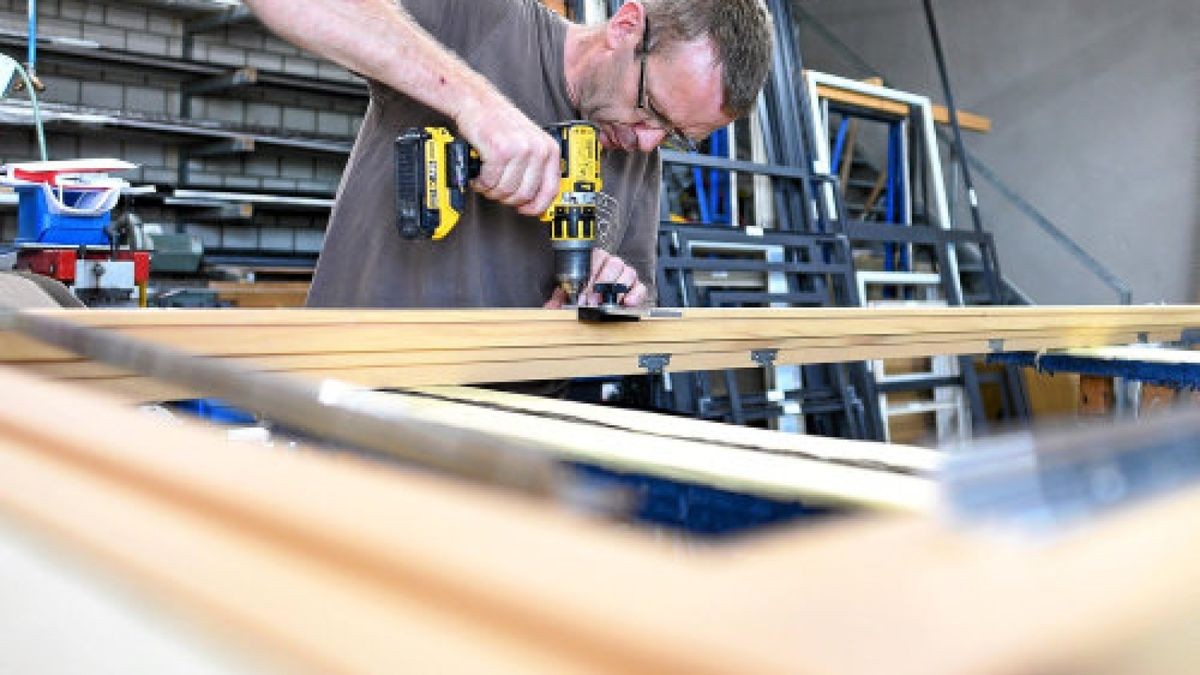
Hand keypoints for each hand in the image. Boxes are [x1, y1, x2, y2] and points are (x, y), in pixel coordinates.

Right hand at [455, 94, 560, 216]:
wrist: (476, 102)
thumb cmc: (499, 121)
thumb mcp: (528, 141)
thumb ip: (536, 167)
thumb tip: (536, 197)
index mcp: (549, 148)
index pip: (551, 189)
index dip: (537, 206)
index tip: (527, 210)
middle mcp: (537, 149)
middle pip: (524, 194)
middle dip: (507, 198)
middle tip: (498, 190)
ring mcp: (519, 149)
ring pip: (506, 190)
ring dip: (492, 190)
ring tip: (486, 180)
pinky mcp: (499, 151)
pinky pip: (490, 181)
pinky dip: (481, 183)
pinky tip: (479, 175)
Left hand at [543, 248, 648, 307]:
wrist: (591, 308)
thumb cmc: (580, 299)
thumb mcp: (566, 297)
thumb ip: (558, 300)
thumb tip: (551, 305)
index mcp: (593, 260)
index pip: (595, 258)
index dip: (589, 276)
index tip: (581, 293)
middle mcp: (610, 264)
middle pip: (613, 264)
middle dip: (601, 285)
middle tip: (591, 301)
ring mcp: (625, 275)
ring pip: (628, 272)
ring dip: (616, 289)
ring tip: (606, 303)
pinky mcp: (636, 288)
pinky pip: (640, 287)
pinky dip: (635, 294)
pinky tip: (626, 302)